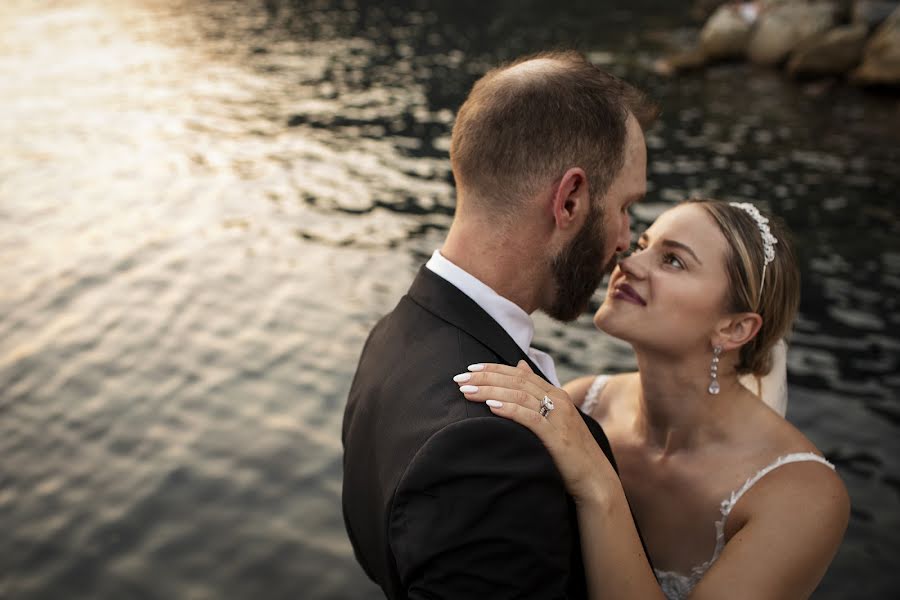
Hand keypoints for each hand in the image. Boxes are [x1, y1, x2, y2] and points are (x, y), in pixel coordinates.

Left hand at [454, 360, 616, 503]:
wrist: (594, 479)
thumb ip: (536, 392)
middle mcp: (558, 400)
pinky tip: (491, 406)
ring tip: (467, 391)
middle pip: (516, 380)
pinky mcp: (557, 436)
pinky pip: (530, 417)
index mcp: (556, 393)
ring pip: (520, 395)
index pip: (519, 373)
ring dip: (491, 391)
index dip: (493, 369)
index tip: (469, 369)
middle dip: (485, 377)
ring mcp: (558, 417)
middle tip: (459, 378)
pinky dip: (510, 409)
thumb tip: (520, 365)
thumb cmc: (569, 450)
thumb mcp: (553, 416)